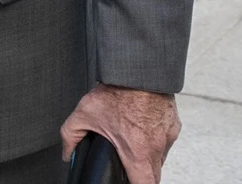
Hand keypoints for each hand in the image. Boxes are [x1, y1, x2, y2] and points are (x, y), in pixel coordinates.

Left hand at [59, 84, 179, 183]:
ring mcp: (167, 135)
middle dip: (141, 176)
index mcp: (137, 152)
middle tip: (127, 166)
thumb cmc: (118, 90)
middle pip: (154, 176)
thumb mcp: (84, 114)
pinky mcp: (173, 123)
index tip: (128, 181)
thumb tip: (68, 152)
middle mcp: (156, 147)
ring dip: (148, 158)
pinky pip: (165, 141)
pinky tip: (142, 129)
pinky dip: (155, 140)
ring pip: (160, 159)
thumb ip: (71, 137)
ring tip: (133, 145)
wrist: (140, 67)